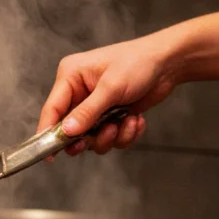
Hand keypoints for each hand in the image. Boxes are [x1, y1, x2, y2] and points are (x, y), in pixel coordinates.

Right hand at [38, 36, 178, 155]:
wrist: (170, 63)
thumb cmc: (139, 63)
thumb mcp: (111, 87)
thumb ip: (87, 112)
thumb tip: (67, 132)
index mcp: (70, 77)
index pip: (51, 110)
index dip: (47, 133)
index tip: (49, 155)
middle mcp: (78, 93)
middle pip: (69, 130)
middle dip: (89, 137)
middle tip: (104, 135)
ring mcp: (93, 107)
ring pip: (90, 138)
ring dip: (110, 136)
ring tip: (126, 121)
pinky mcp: (108, 116)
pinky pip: (108, 138)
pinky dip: (123, 134)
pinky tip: (135, 120)